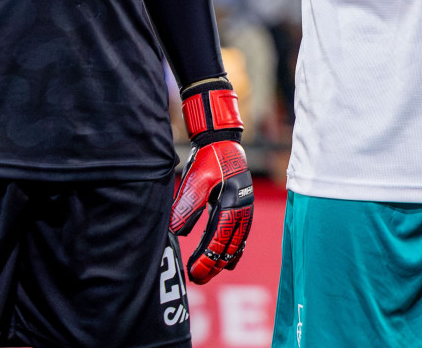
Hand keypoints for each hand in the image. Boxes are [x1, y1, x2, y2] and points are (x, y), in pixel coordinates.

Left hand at [169, 78, 253, 282]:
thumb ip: (187, 206)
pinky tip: (228, 260)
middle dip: (213, 264)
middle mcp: (241, 209)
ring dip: (223, 259)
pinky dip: (234, 249)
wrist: (223, 142)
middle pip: (229, 246)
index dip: (205, 258)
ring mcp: (245, 209)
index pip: (217, 239)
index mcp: (230, 203)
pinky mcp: (242, 207)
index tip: (192, 272)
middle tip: (197, 279)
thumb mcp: (195, 180)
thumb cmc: (208, 159)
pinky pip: (241, 235)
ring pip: (237, 243)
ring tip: (210, 273)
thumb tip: (177, 232)